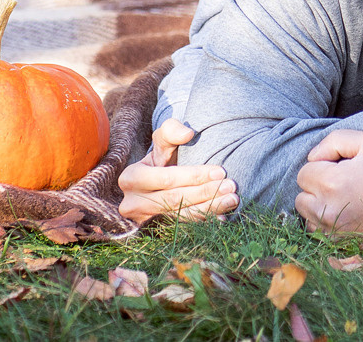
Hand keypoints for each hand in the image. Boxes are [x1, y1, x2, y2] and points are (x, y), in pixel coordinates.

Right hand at [116, 120, 238, 222]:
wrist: (156, 183)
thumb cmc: (162, 159)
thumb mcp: (163, 141)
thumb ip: (172, 130)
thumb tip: (188, 134)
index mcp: (131, 178)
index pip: (168, 178)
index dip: (195, 175)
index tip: (221, 171)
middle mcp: (132, 203)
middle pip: (175, 200)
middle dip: (206, 193)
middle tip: (231, 187)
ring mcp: (143, 221)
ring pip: (180, 217)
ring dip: (209, 209)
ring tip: (232, 200)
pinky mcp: (155, 232)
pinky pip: (182, 228)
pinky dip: (203, 222)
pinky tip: (222, 217)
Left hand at [294, 129, 362, 234]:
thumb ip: (334, 141)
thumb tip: (312, 157)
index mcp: (331, 183)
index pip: (303, 173)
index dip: (322, 166)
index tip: (342, 167)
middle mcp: (327, 212)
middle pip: (301, 198)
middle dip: (316, 188)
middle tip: (343, 182)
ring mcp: (334, 233)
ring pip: (309, 218)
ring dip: (320, 207)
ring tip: (346, 199)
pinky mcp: (342, 246)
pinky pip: (321, 235)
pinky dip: (328, 226)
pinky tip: (347, 216)